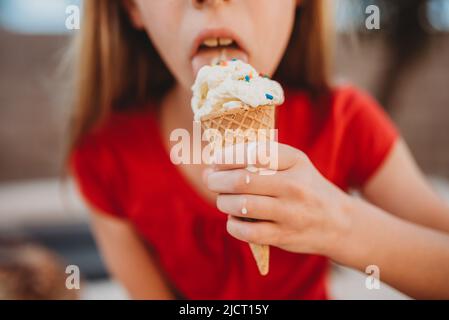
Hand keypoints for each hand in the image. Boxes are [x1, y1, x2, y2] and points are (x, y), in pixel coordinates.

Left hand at [205, 142, 353, 258]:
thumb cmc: (306, 187)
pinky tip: (234, 220)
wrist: (339, 222)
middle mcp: (293, 185)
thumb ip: (261, 158)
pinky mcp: (284, 236)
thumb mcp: (294, 164)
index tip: (215, 159)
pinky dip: (232, 225)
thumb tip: (215, 163)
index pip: (253, 153)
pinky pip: (246, 231)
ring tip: (223, 199)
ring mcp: (290, 212)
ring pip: (240, 205)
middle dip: (216, 179)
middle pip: (241, 180)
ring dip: (223, 202)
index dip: (226, 156)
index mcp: (294, 161)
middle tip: (211, 179)